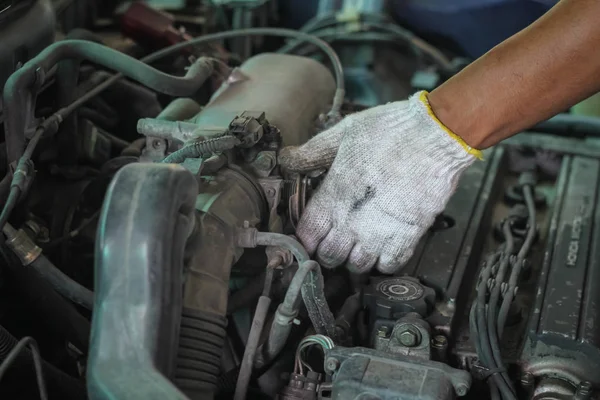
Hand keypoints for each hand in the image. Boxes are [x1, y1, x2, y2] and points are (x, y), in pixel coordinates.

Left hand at [279, 92, 479, 273]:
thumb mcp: (344, 133)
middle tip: (337, 237)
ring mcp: (381, 232)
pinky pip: (389, 266)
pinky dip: (384, 261)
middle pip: (330, 256)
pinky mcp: (408, 236)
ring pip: (357, 266)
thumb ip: (313, 151)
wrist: (437, 134)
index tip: (313, 234)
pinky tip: (383, 246)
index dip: (307, 238)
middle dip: (329, 249)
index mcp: (334, 194)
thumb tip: (286, 158)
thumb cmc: (392, 130)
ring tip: (361, 242)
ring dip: (356, 257)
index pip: (308, 235)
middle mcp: (353, 220)